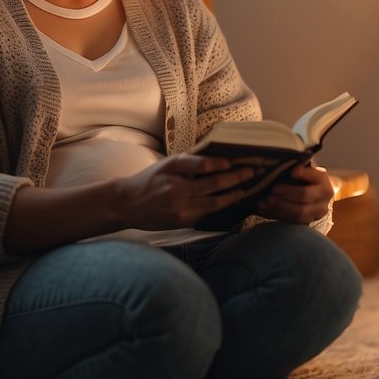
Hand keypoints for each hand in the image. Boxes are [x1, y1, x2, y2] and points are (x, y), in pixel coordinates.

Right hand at [115, 153, 255, 230]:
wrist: (127, 204)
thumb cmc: (149, 179)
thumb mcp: (165, 164)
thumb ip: (188, 161)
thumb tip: (215, 156)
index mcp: (172, 169)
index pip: (202, 165)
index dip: (220, 164)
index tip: (232, 162)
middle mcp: (177, 188)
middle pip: (213, 184)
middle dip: (236, 179)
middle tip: (251, 172)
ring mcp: (180, 208)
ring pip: (214, 202)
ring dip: (233, 195)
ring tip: (244, 189)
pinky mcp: (182, 221)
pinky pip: (207, 213)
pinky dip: (220, 207)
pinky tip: (230, 201)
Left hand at [255, 162, 334, 224]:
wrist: (311, 195)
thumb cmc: (302, 178)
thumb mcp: (303, 170)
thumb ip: (296, 168)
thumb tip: (282, 165)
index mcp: (322, 180)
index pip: (315, 176)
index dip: (304, 174)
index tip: (293, 171)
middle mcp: (323, 198)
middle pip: (305, 196)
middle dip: (287, 193)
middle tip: (273, 189)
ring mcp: (316, 213)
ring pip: (298, 213)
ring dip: (279, 206)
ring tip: (266, 200)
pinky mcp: (305, 223)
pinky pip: (290, 221)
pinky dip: (275, 214)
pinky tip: (263, 208)